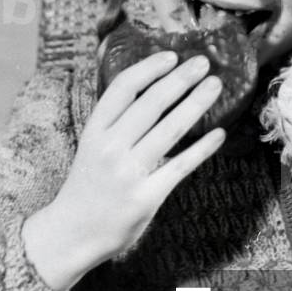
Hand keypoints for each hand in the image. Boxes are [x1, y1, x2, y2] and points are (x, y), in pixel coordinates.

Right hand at [23, 52, 224, 290]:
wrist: (72, 234)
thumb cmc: (88, 184)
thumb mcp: (91, 146)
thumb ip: (116, 120)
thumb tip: (154, 86)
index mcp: (94, 131)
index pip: (123, 88)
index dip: (149, 68)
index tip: (171, 55)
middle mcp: (110, 148)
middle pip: (151, 104)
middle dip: (180, 79)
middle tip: (203, 62)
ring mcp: (128, 173)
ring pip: (170, 130)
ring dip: (196, 103)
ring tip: (215, 86)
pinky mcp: (147, 197)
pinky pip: (181, 165)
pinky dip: (203, 148)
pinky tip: (219, 133)